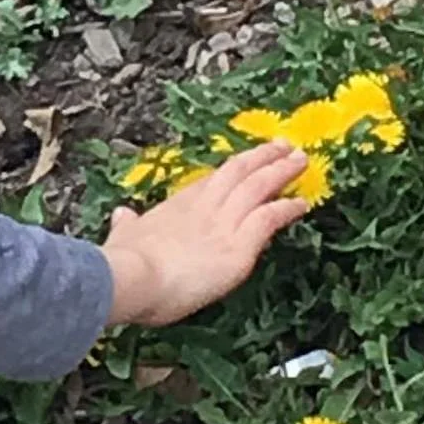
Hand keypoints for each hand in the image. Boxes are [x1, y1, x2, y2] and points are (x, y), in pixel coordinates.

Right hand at [101, 141, 310, 329]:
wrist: (132, 278)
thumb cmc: (124, 265)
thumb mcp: (123, 237)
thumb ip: (125, 226)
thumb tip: (121, 214)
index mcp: (178, 206)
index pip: (211, 182)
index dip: (233, 171)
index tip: (247, 162)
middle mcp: (205, 207)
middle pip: (239, 171)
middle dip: (263, 156)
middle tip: (283, 145)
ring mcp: (224, 223)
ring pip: (259, 186)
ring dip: (282, 171)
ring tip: (301, 161)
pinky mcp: (240, 245)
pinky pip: (270, 218)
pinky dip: (287, 209)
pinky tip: (301, 205)